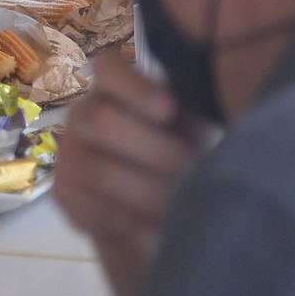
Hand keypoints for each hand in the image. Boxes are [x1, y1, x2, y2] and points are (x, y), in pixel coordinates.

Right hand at [54, 52, 206, 268]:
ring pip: (102, 172)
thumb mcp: (191, 123)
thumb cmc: (180, 150)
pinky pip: (94, 209)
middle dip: (156, 152)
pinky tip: (159, 226)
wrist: (155, 208)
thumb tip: (231, 92)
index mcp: (114, 88)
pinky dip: (134, 222)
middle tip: (193, 171)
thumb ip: (195, 104)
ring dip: (150, 193)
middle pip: (102, 122)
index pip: (107, 69)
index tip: (168, 112)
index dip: (134, 88)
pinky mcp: (64, 194)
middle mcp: (81, 115)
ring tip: (184, 204)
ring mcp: (68, 155)